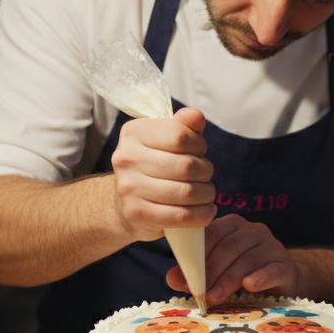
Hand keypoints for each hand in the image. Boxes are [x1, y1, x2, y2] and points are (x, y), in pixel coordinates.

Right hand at [110, 107, 216, 241]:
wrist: (126, 204)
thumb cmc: (155, 166)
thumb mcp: (166, 141)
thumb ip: (184, 126)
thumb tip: (196, 116)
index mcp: (134, 133)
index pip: (180, 135)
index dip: (199, 145)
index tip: (198, 152)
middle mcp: (126, 158)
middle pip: (186, 166)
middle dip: (206, 171)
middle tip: (205, 176)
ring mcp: (129, 188)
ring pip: (187, 192)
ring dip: (207, 194)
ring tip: (206, 194)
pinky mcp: (137, 214)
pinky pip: (182, 216)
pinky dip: (202, 215)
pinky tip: (206, 211)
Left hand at [166, 214, 300, 303]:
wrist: (280, 282)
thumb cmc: (241, 274)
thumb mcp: (215, 273)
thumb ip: (193, 273)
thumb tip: (171, 278)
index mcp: (232, 225)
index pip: (211, 234)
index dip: (197, 256)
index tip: (185, 277)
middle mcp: (253, 230)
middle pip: (228, 247)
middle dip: (211, 270)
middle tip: (198, 291)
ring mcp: (272, 246)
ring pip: (247, 259)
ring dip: (228, 279)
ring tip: (214, 297)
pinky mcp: (285, 265)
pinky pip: (272, 269)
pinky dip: (260, 277)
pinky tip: (249, 286)